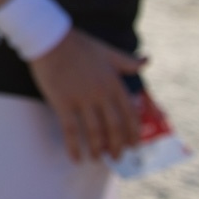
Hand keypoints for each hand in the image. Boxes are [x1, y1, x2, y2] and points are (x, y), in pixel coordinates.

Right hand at [26, 30, 142, 161]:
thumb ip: (127, 61)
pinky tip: (76, 158)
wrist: (50, 39)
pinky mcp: (63, 103)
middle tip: (117, 157)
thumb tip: (148, 61)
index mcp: (113, 83)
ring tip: (98, 159)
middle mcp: (101, 94)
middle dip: (118, 146)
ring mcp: (82, 99)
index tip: (134, 145)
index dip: (133, 133)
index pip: (130, 114)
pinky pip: (71, 130)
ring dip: (98, 149)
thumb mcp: (107, 52)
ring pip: (95, 132)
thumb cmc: (79, 44)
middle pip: (115, 127)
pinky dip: (74, 147)